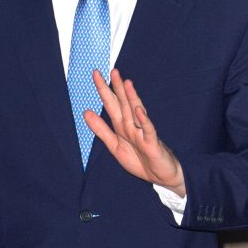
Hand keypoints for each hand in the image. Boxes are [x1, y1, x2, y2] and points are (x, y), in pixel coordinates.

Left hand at [84, 68, 185, 195]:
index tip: (96, 73)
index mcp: (122, 126)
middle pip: (123, 104)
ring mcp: (143, 133)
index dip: (104, 90)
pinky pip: (148, 130)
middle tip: (112, 70)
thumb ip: (101, 130)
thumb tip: (86, 112)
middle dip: (117, 88)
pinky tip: (139, 110)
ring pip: (136, 113)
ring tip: (126, 83)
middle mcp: (133, 125)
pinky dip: (144, 120)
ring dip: (131, 98)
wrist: (161, 177)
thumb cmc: (140, 160)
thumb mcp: (115, 146)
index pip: (111, 104)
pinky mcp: (152, 143)